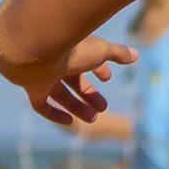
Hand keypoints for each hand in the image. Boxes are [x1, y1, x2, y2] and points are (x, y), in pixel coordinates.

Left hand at [21, 36, 138, 126]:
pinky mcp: (32, 88)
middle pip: (74, 81)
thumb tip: (136, 54)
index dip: (97, 68)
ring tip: (93, 119)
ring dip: (77, 107)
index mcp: (73, 49)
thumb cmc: (72, 47)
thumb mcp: (101, 50)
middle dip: (89, 94)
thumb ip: (118, 53)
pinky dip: (55, 114)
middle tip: (103, 108)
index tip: (107, 78)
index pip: (85, 59)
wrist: (39, 50)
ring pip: (60, 95)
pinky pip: (42, 105)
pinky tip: (69, 122)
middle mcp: (57, 61)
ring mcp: (43, 75)